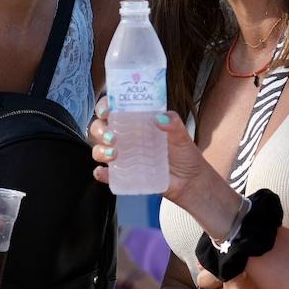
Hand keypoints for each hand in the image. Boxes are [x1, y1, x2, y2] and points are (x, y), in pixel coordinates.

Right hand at [89, 96, 215, 202]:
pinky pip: (105, 174)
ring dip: (100, 150)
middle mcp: (125, 137)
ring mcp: (123, 156)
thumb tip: (159, 118)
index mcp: (136, 122)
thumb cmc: (184, 154)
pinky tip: (104, 172)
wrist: (190, 181)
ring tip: (113, 154)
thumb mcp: (182, 135)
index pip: (113, 109)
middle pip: (100, 128)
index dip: (104, 107)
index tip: (106, 111)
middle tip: (112, 137)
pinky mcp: (123, 174)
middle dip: (100, 130)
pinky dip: (101, 172)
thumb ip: (174, 123)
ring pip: (98, 149)